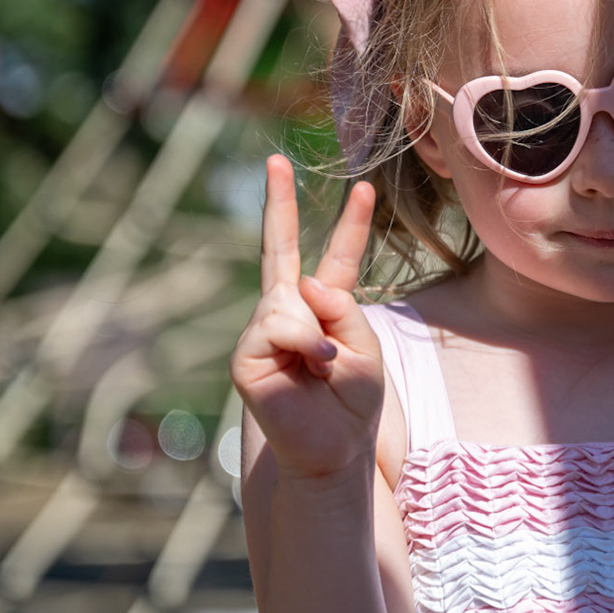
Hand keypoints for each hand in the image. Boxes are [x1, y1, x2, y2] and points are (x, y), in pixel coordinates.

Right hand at [231, 154, 383, 481]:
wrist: (331, 452)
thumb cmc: (351, 407)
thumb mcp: (365, 350)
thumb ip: (342, 309)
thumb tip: (300, 284)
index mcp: (328, 308)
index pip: (339, 258)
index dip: (352, 224)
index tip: (365, 188)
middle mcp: (291, 312)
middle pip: (282, 248)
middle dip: (278, 203)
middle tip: (275, 160)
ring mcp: (265, 329)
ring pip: (289, 300)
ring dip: (315, 333)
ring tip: (323, 367)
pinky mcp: (248, 354)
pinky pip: (278, 326)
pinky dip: (303, 343)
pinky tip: (310, 367)